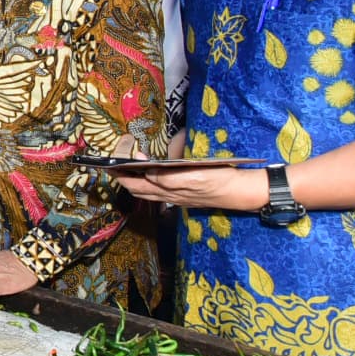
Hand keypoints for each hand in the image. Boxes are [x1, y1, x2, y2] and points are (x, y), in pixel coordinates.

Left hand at [117, 167, 268, 210]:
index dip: (120, 171)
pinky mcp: (182, 195)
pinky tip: (148, 173)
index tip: (113, 158)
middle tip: (113, 161)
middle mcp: (168, 196)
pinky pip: (157, 192)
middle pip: (136, 189)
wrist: (241, 192)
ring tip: (125, 166)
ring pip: (145, 191)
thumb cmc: (220, 179)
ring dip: (132, 180)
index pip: (134, 183)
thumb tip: (147, 169)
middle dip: (121, 176)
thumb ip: (169, 178)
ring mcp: (174, 197)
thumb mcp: (195, 176)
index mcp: (168, 190)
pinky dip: (146, 182)